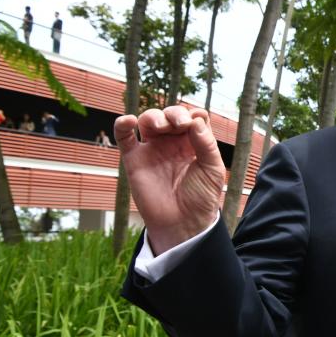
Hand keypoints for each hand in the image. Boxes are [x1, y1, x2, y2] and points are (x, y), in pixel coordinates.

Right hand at [115, 106, 225, 253]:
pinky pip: (124, 137)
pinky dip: (122, 125)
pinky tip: (128, 120)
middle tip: (179, 125)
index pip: (193, 117)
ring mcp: (153, 149)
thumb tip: (195, 120)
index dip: (193, 115)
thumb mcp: (212, 169)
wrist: (182, 222)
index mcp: (194, 143)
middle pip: (171, 115)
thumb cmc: (201, 197)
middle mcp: (173, 142)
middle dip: (174, 114)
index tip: (194, 125)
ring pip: (149, 120)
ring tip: (161, 126)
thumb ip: (207, 144)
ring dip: (154, 116)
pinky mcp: (134, 159)